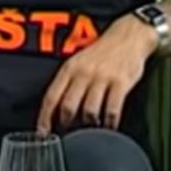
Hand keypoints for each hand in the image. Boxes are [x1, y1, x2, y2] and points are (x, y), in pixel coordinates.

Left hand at [37, 14, 157, 132]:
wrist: (127, 36)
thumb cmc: (101, 53)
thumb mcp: (77, 62)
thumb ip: (67, 83)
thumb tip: (55, 109)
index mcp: (69, 69)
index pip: (51, 97)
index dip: (45, 118)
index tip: (42, 133)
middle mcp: (83, 73)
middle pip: (68, 106)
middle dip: (67, 124)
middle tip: (70, 134)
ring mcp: (102, 78)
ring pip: (89, 111)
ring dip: (89, 126)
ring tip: (91, 132)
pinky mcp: (120, 83)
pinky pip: (112, 109)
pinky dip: (110, 123)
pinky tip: (109, 127)